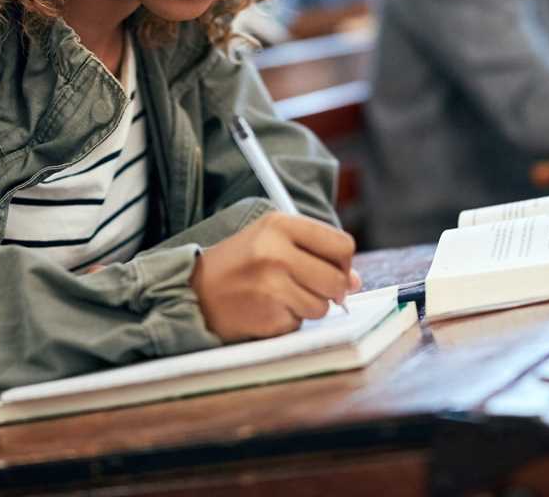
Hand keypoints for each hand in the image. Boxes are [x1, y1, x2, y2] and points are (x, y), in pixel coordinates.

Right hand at [190, 212, 359, 341]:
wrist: (192, 291)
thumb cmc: (238, 264)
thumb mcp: (271, 240)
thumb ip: (314, 252)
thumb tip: (355, 280)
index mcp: (280, 225)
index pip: (341, 244)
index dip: (344, 262)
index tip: (333, 268)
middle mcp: (276, 252)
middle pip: (337, 279)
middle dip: (332, 289)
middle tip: (312, 287)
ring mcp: (272, 286)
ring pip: (322, 306)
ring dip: (310, 307)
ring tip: (283, 296)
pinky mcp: (268, 315)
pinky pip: (300, 323)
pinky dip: (290, 320)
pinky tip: (268, 309)